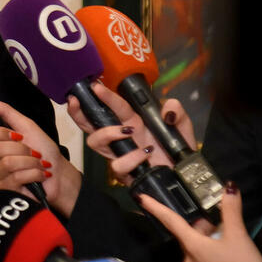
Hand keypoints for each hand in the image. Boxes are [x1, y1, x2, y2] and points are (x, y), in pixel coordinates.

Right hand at [0, 94, 82, 215]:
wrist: (59, 173)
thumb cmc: (44, 150)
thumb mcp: (26, 126)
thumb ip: (6, 111)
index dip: (0, 133)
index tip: (17, 135)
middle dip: (22, 148)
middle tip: (33, 152)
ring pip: (7, 163)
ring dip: (30, 162)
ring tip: (38, 164)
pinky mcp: (5, 191)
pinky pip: (16, 177)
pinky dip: (34, 173)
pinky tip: (39, 175)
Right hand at [75, 83, 195, 183]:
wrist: (185, 175)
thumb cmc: (178, 149)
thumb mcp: (181, 125)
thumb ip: (176, 111)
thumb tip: (166, 110)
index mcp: (131, 121)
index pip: (113, 106)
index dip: (103, 96)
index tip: (95, 86)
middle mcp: (120, 137)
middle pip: (89, 124)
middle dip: (79, 112)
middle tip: (77, 101)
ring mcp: (119, 154)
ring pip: (95, 143)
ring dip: (108, 133)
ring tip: (127, 130)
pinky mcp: (124, 173)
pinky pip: (118, 165)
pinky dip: (132, 157)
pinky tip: (146, 153)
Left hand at [138, 184, 261, 261]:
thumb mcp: (239, 236)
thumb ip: (231, 210)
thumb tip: (229, 187)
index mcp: (193, 246)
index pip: (171, 221)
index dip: (155, 207)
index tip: (140, 197)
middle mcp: (188, 261)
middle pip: (190, 236)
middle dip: (202, 228)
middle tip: (222, 225)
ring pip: (197, 251)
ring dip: (207, 244)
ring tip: (229, 244)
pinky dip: (211, 260)